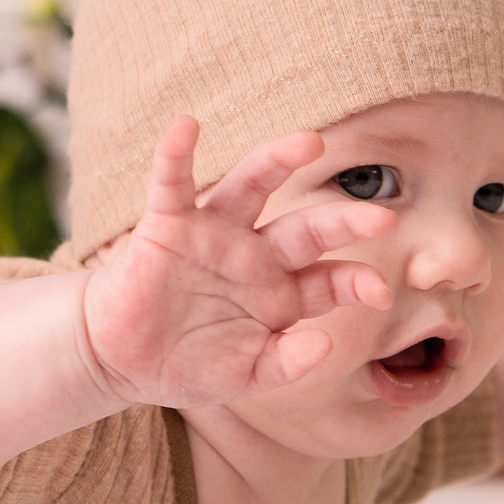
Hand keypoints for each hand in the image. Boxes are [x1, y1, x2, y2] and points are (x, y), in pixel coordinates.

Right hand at [80, 116, 395, 407]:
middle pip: (308, 228)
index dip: (357, 282)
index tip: (379, 292)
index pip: (330, 279)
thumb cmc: (190, 364)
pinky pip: (172, 184)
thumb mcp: (245, 375)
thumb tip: (324, 346)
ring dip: (278, 161)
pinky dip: (176, 155)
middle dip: (344, 221)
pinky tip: (186, 128)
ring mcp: (214, 235)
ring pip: (251, 187)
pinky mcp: (167, 225)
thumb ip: (285, 363)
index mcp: (282, 293)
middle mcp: (256, 254)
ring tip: (308, 143)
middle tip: (381, 217)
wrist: (122, 361)